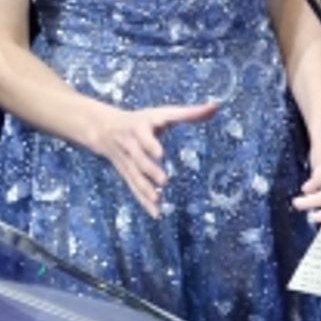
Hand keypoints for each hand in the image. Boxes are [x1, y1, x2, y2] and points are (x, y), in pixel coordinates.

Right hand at [88, 100, 218, 216]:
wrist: (104, 128)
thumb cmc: (142, 120)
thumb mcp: (162, 114)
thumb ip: (189, 113)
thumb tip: (216, 107)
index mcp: (140, 128)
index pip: (144, 136)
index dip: (150, 144)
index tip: (159, 154)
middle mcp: (131, 145)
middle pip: (138, 159)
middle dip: (150, 170)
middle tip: (164, 181)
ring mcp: (127, 162)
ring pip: (135, 177)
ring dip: (145, 189)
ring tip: (158, 200)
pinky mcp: (127, 175)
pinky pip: (134, 189)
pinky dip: (144, 201)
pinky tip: (156, 213)